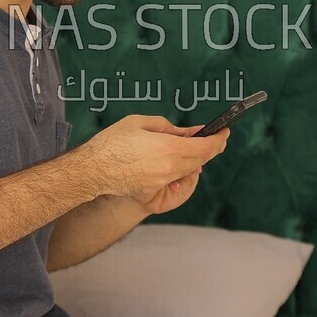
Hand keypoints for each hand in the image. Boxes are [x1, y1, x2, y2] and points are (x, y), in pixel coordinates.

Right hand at [85, 116, 229, 200]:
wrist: (92, 170)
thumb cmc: (112, 142)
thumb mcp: (141, 123)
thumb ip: (169, 128)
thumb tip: (188, 133)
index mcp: (168, 148)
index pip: (205, 147)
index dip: (218, 139)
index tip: (224, 132)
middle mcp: (169, 168)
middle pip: (201, 160)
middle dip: (211, 148)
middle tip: (216, 139)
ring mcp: (162, 183)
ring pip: (190, 171)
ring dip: (197, 160)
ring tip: (196, 149)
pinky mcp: (154, 192)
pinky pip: (177, 182)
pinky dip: (183, 173)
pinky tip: (181, 166)